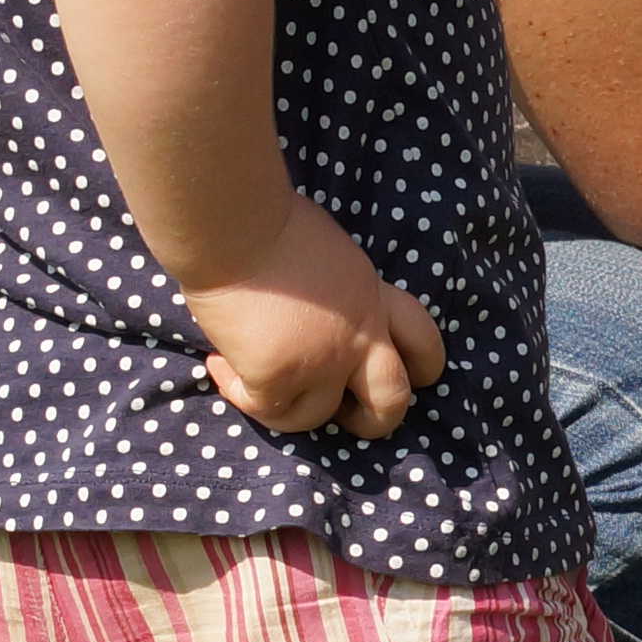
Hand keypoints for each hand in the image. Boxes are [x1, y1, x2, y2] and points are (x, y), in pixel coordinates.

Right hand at [184, 202, 444, 439]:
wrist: (235, 225)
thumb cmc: (270, 221)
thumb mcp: (331, 253)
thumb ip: (338, 291)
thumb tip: (313, 312)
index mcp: (372, 299)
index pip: (423, 342)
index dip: (419, 367)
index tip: (400, 372)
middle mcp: (358, 337)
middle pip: (392, 402)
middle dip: (375, 420)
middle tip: (345, 414)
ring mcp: (321, 362)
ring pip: (317, 417)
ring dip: (287, 409)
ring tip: (254, 387)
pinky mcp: (278, 377)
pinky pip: (263, 408)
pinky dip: (238, 393)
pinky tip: (218, 365)